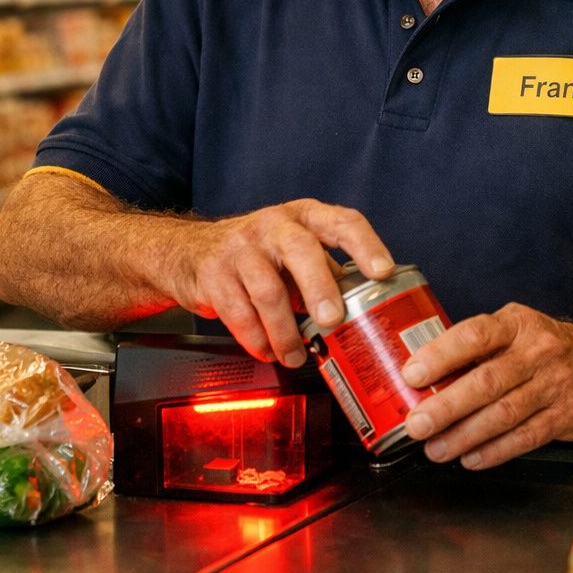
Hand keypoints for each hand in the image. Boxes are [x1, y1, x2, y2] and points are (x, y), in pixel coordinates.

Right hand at [168, 199, 394, 367]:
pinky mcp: (214, 273)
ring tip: (295, 356)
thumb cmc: (256, 254)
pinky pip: (239, 313)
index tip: (383, 272)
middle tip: (332, 321)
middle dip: (320, 288)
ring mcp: (241, 247)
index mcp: (304, 217)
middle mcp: (274, 225)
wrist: (190, 252)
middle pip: (302, 250)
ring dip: (285, 332)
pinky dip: (257, 340)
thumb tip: (366, 312)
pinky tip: (267, 350)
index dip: (366, 245)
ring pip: (268, 291)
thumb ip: (327, 274)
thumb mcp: (294, 252)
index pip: (342, 222)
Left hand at [399, 304, 572, 468]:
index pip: (475, 335)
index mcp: (517, 324)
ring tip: (436, 449)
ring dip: (465, 436)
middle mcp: (538, 352)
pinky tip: (470, 458)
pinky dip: (494, 451)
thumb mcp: (516, 329)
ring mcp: (556, 385)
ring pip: (504, 415)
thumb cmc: (546, 346)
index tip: (412, 374)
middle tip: (417, 424)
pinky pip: (525, 437)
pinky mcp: (567, 416)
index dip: (441, 355)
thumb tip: (424, 373)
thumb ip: (478, 347)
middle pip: (487, 381)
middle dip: (446, 406)